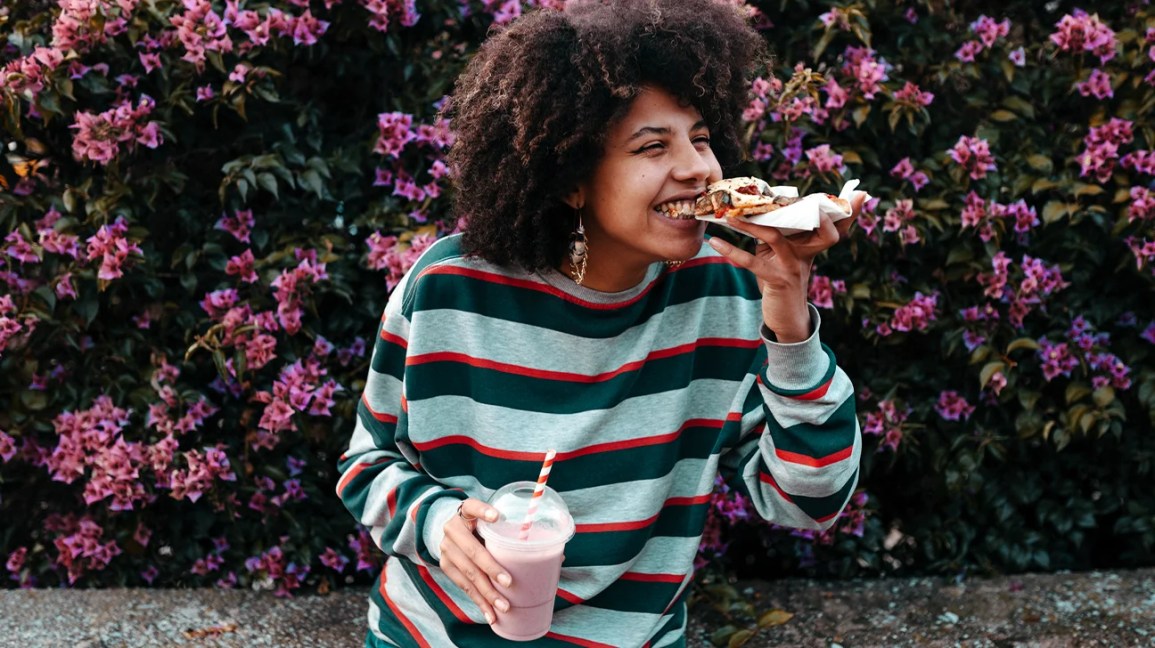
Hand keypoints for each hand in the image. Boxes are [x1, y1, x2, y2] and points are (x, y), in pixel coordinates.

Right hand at [439, 498, 511, 624]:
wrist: (451, 529)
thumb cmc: (481, 524)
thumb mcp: (490, 519)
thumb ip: (513, 530)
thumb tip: (557, 553)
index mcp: (466, 510)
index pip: (473, 507)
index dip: (483, 511)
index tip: (497, 517)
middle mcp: (453, 528)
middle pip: (473, 550)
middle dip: (491, 569)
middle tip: (509, 582)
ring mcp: (447, 549)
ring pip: (468, 573)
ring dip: (487, 593)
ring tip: (504, 606)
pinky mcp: (446, 566)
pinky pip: (464, 586)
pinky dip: (479, 601)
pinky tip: (491, 614)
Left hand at [708, 190, 867, 342]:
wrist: (786, 317)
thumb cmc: (781, 280)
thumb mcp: (784, 254)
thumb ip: (778, 232)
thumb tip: (760, 207)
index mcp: (812, 245)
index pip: (834, 224)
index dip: (849, 211)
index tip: (862, 193)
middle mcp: (807, 253)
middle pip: (817, 227)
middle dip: (814, 209)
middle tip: (793, 193)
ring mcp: (793, 266)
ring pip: (775, 236)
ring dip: (749, 223)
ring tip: (729, 214)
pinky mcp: (777, 279)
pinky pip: (751, 262)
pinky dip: (730, 250)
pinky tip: (714, 241)